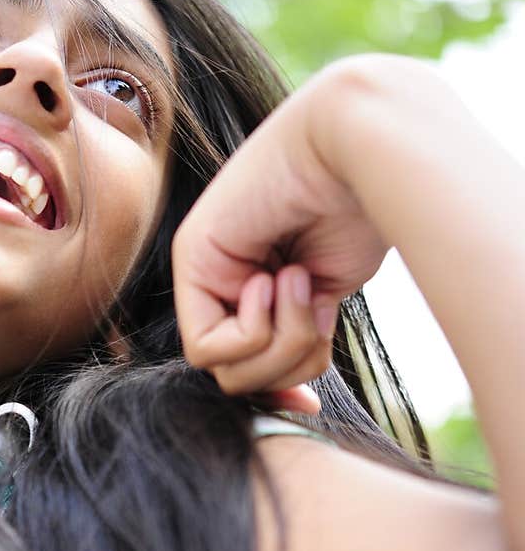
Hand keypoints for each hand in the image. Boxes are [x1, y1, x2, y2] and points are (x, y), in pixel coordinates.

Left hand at [171, 58, 396, 408]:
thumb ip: (300, 340)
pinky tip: (279, 279)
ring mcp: (202, 270)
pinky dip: (256, 328)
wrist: (360, 148)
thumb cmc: (360, 209)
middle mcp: (222, 280)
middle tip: (313, 311)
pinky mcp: (192, 260)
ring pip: (226, 372)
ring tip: (300, 282)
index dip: (277, 392)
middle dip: (286, 366)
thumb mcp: (328, 294)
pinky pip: (209, 348)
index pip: (247, 371)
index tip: (310, 403)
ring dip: (280, 343)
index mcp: (257, 288)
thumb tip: (296, 396)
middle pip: (238, 380)